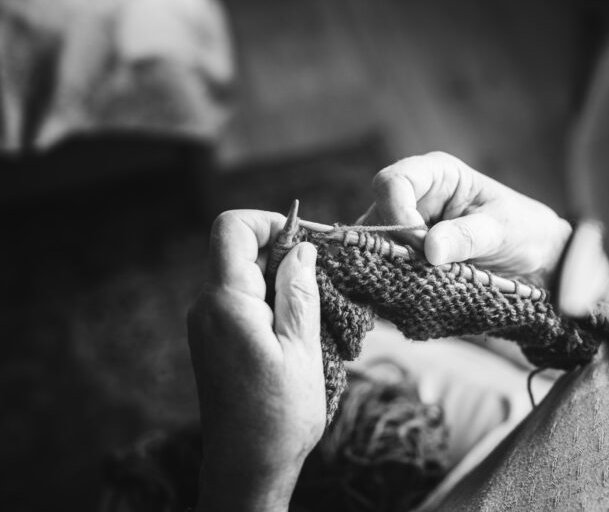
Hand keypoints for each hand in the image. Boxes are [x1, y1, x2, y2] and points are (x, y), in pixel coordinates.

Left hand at [187, 210, 324, 511]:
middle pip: (238, 249)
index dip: (269, 222)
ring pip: (241, 275)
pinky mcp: (214, 339)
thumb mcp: (301, 348)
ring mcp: (206, 324)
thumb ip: (298, 291)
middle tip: (321, 276)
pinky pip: (239, 300)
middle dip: (281, 250)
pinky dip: (268, 299)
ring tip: (313, 308)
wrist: (247, 466)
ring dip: (278, 278)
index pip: (232, 229)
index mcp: (226, 303)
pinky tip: (295, 327)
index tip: (305, 240)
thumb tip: (301, 247)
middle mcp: (207, 307)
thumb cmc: (279, 415)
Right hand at [359, 152, 571, 280]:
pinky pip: (383, 264)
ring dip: (392, 265)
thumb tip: (431, 249)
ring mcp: (405, 226)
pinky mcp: (405, 254)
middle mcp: (414, 196)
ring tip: (422, 282)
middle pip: (376, 214)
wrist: (533, 260)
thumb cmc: (522, 231)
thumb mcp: (500, 231)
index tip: (420, 245)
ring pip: (374, 243)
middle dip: (394, 246)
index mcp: (437, 174)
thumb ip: (467, 237)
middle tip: (423, 270)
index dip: (397, 213)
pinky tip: (415, 289)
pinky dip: (394, 278)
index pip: (393, 182)